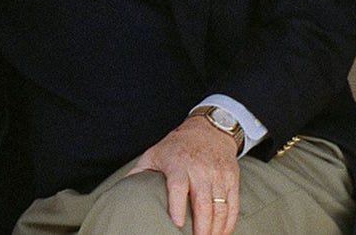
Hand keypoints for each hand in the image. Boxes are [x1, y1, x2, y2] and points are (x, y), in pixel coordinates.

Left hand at [126, 116, 239, 234]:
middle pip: (203, 202)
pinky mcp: (231, 179)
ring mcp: (218, 175)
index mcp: (178, 164)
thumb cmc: (176, 147)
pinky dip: (229, 223)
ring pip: (220, 206)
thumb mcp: (154, 154)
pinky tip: (222, 234)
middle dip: (201, 226)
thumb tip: (122, 191)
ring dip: (216, 229)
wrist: (209, 131)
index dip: (178, 207)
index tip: (177, 225)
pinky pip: (233, 205)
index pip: (178, 187)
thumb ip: (139, 173)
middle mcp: (200, 169)